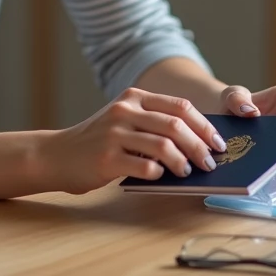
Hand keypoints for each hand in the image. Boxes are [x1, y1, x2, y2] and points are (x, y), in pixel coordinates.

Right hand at [42, 87, 228, 194]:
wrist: (56, 155)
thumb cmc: (97, 141)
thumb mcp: (123, 120)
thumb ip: (153, 124)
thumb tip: (198, 143)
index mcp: (133, 97)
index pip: (180, 106)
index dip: (204, 125)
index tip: (219, 142)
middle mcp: (124, 111)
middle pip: (176, 125)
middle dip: (200, 146)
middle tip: (210, 162)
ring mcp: (114, 134)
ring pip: (163, 145)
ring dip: (183, 162)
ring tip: (189, 172)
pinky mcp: (106, 158)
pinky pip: (144, 166)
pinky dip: (159, 173)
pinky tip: (162, 177)